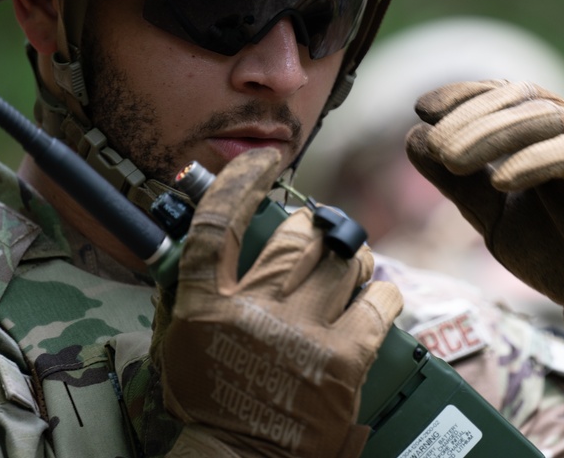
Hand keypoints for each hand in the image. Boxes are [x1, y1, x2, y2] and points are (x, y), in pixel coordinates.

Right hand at [152, 149, 402, 456]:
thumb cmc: (212, 403)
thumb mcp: (182, 343)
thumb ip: (194, 290)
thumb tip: (211, 239)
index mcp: (207, 307)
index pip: (218, 224)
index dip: (240, 181)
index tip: (263, 159)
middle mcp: (254, 312)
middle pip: (295, 236)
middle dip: (312, 228)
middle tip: (318, 237)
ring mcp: (301, 333)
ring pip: (341, 260)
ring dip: (349, 255)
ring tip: (349, 265)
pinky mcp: (343, 358)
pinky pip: (378, 300)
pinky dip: (381, 290)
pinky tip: (376, 294)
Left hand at [405, 80, 563, 382]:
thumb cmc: (551, 253)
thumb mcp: (491, 213)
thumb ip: (456, 180)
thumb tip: (412, 138)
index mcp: (552, 128)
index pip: (506, 94)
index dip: (465, 95)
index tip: (422, 107)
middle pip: (522, 100)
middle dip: (472, 119)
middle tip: (436, 145)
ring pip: (546, 119)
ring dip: (494, 136)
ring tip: (453, 162)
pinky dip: (535, 162)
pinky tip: (501, 180)